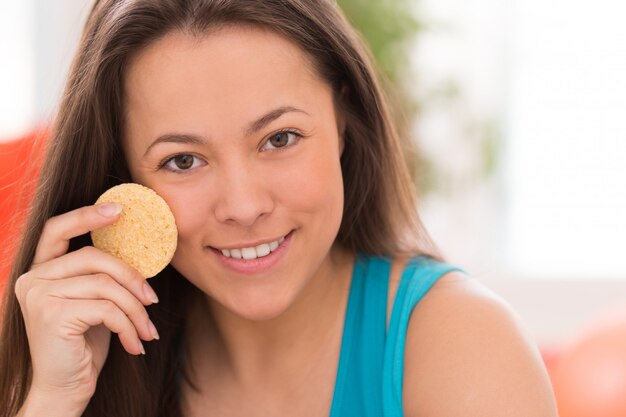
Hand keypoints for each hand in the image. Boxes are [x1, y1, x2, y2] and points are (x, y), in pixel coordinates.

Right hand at [14, 203, 159, 411]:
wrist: (63, 390)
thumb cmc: (82, 345)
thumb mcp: (93, 303)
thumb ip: (102, 277)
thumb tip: (139, 252)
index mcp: (40, 270)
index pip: (57, 229)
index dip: (87, 215)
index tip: (119, 209)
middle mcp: (32, 278)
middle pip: (94, 257)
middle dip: (132, 277)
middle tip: (153, 300)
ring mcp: (38, 295)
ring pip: (106, 285)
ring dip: (136, 309)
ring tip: (146, 331)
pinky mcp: (52, 315)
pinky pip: (107, 308)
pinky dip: (128, 326)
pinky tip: (134, 345)